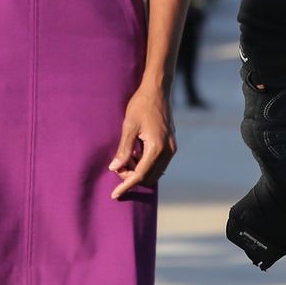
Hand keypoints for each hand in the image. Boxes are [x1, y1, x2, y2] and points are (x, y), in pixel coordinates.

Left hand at [109, 84, 175, 198]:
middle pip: (148, 177)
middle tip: (117, 166)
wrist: (158, 90)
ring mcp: (171, 148)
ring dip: (139, 170)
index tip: (114, 194)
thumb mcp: (128, 126)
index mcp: (156, 148)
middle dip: (132, 176)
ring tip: (126, 158)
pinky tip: (136, 153)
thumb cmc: (141, 105)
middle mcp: (168, 151)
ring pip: (154, 172)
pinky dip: (146, 164)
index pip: (140, 175)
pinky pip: (158, 164)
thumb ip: (123, 149)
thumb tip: (114, 168)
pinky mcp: (171, 145)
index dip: (126, 185)